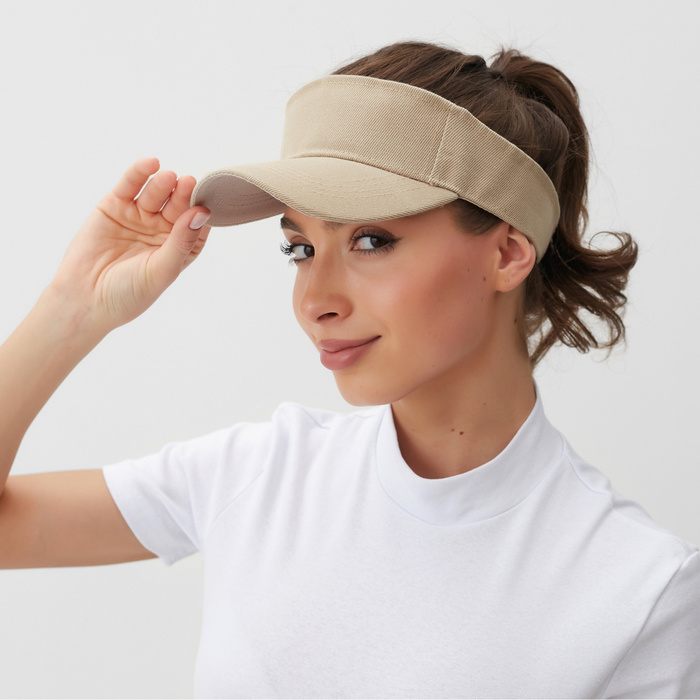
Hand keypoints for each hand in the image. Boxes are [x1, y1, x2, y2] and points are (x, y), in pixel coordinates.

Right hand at [49, 157, 211, 332]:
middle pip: (177, 206)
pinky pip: (130, 186)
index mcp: (180, 248)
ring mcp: (139, 216)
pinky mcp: (115, 206)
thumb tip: (202, 213)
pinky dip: (139, 173)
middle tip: (189, 183)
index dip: (200, 215)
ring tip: (169, 177)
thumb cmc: (129, 293)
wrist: (85, 299)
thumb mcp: (162, 270)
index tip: (207, 204)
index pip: (196, 226)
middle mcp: (162, 230)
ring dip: (163, 184)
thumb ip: (182, 242)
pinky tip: (150, 164)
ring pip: (156, 194)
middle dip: (183, 196)